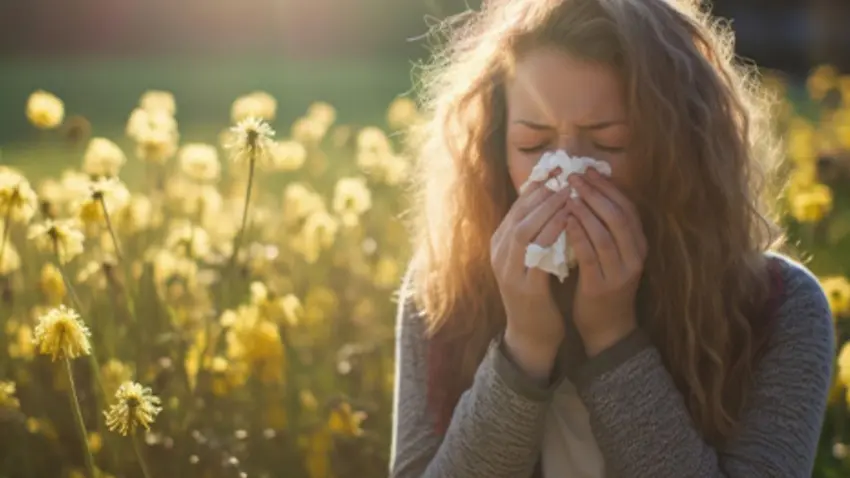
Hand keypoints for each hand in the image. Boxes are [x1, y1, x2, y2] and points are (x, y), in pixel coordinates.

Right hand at [491, 176, 570, 378]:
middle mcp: (500, 255)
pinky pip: (538, 254)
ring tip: (568, 191)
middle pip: (518, 214)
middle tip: (564, 173)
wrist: (530, 335)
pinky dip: (553, 234)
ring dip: (547, 209)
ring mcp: (509, 271)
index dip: (536, 186)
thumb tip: (553, 200)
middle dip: (542, 192)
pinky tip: (569, 221)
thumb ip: (537, 233)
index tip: (556, 168)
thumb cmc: (536, 293)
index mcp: (500, 245)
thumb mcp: (531, 258)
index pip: (516, 208)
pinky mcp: (525, 287)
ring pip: (525, 230)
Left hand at [565, 169, 647, 356]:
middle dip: (596, 193)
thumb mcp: (611, 254)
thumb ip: (604, 228)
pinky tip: (565, 220)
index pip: (627, 208)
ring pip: (605, 233)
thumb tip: (587, 192)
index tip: (589, 170)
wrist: (607, 328)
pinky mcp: (602, 286)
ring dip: (586, 210)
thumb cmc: (603, 284)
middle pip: (618, 216)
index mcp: (638, 245)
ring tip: (568, 193)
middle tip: (575, 176)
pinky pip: (591, 255)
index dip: (609, 187)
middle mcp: (634, 257)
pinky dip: (578, 235)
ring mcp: (620, 272)